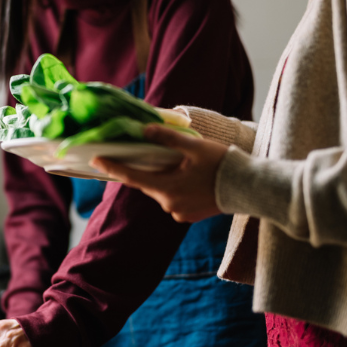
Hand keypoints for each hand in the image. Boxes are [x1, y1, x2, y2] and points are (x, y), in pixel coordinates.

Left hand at [91, 124, 227, 222]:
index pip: (132, 177)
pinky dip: (175, 187)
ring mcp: (180, 214)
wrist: (251, 189)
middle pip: (148, 184)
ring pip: (162, 191)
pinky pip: (174, 199)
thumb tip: (145, 130)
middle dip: (144, 169)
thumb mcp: (195, 147)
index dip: (113, 167)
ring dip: (163, 178)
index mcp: (167, 189)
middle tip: (143, 153)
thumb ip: (168, 139)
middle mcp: (169, 206)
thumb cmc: (224, 165)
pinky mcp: (190, 217)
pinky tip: (188, 177)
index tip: (95, 159)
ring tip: (178, 164)